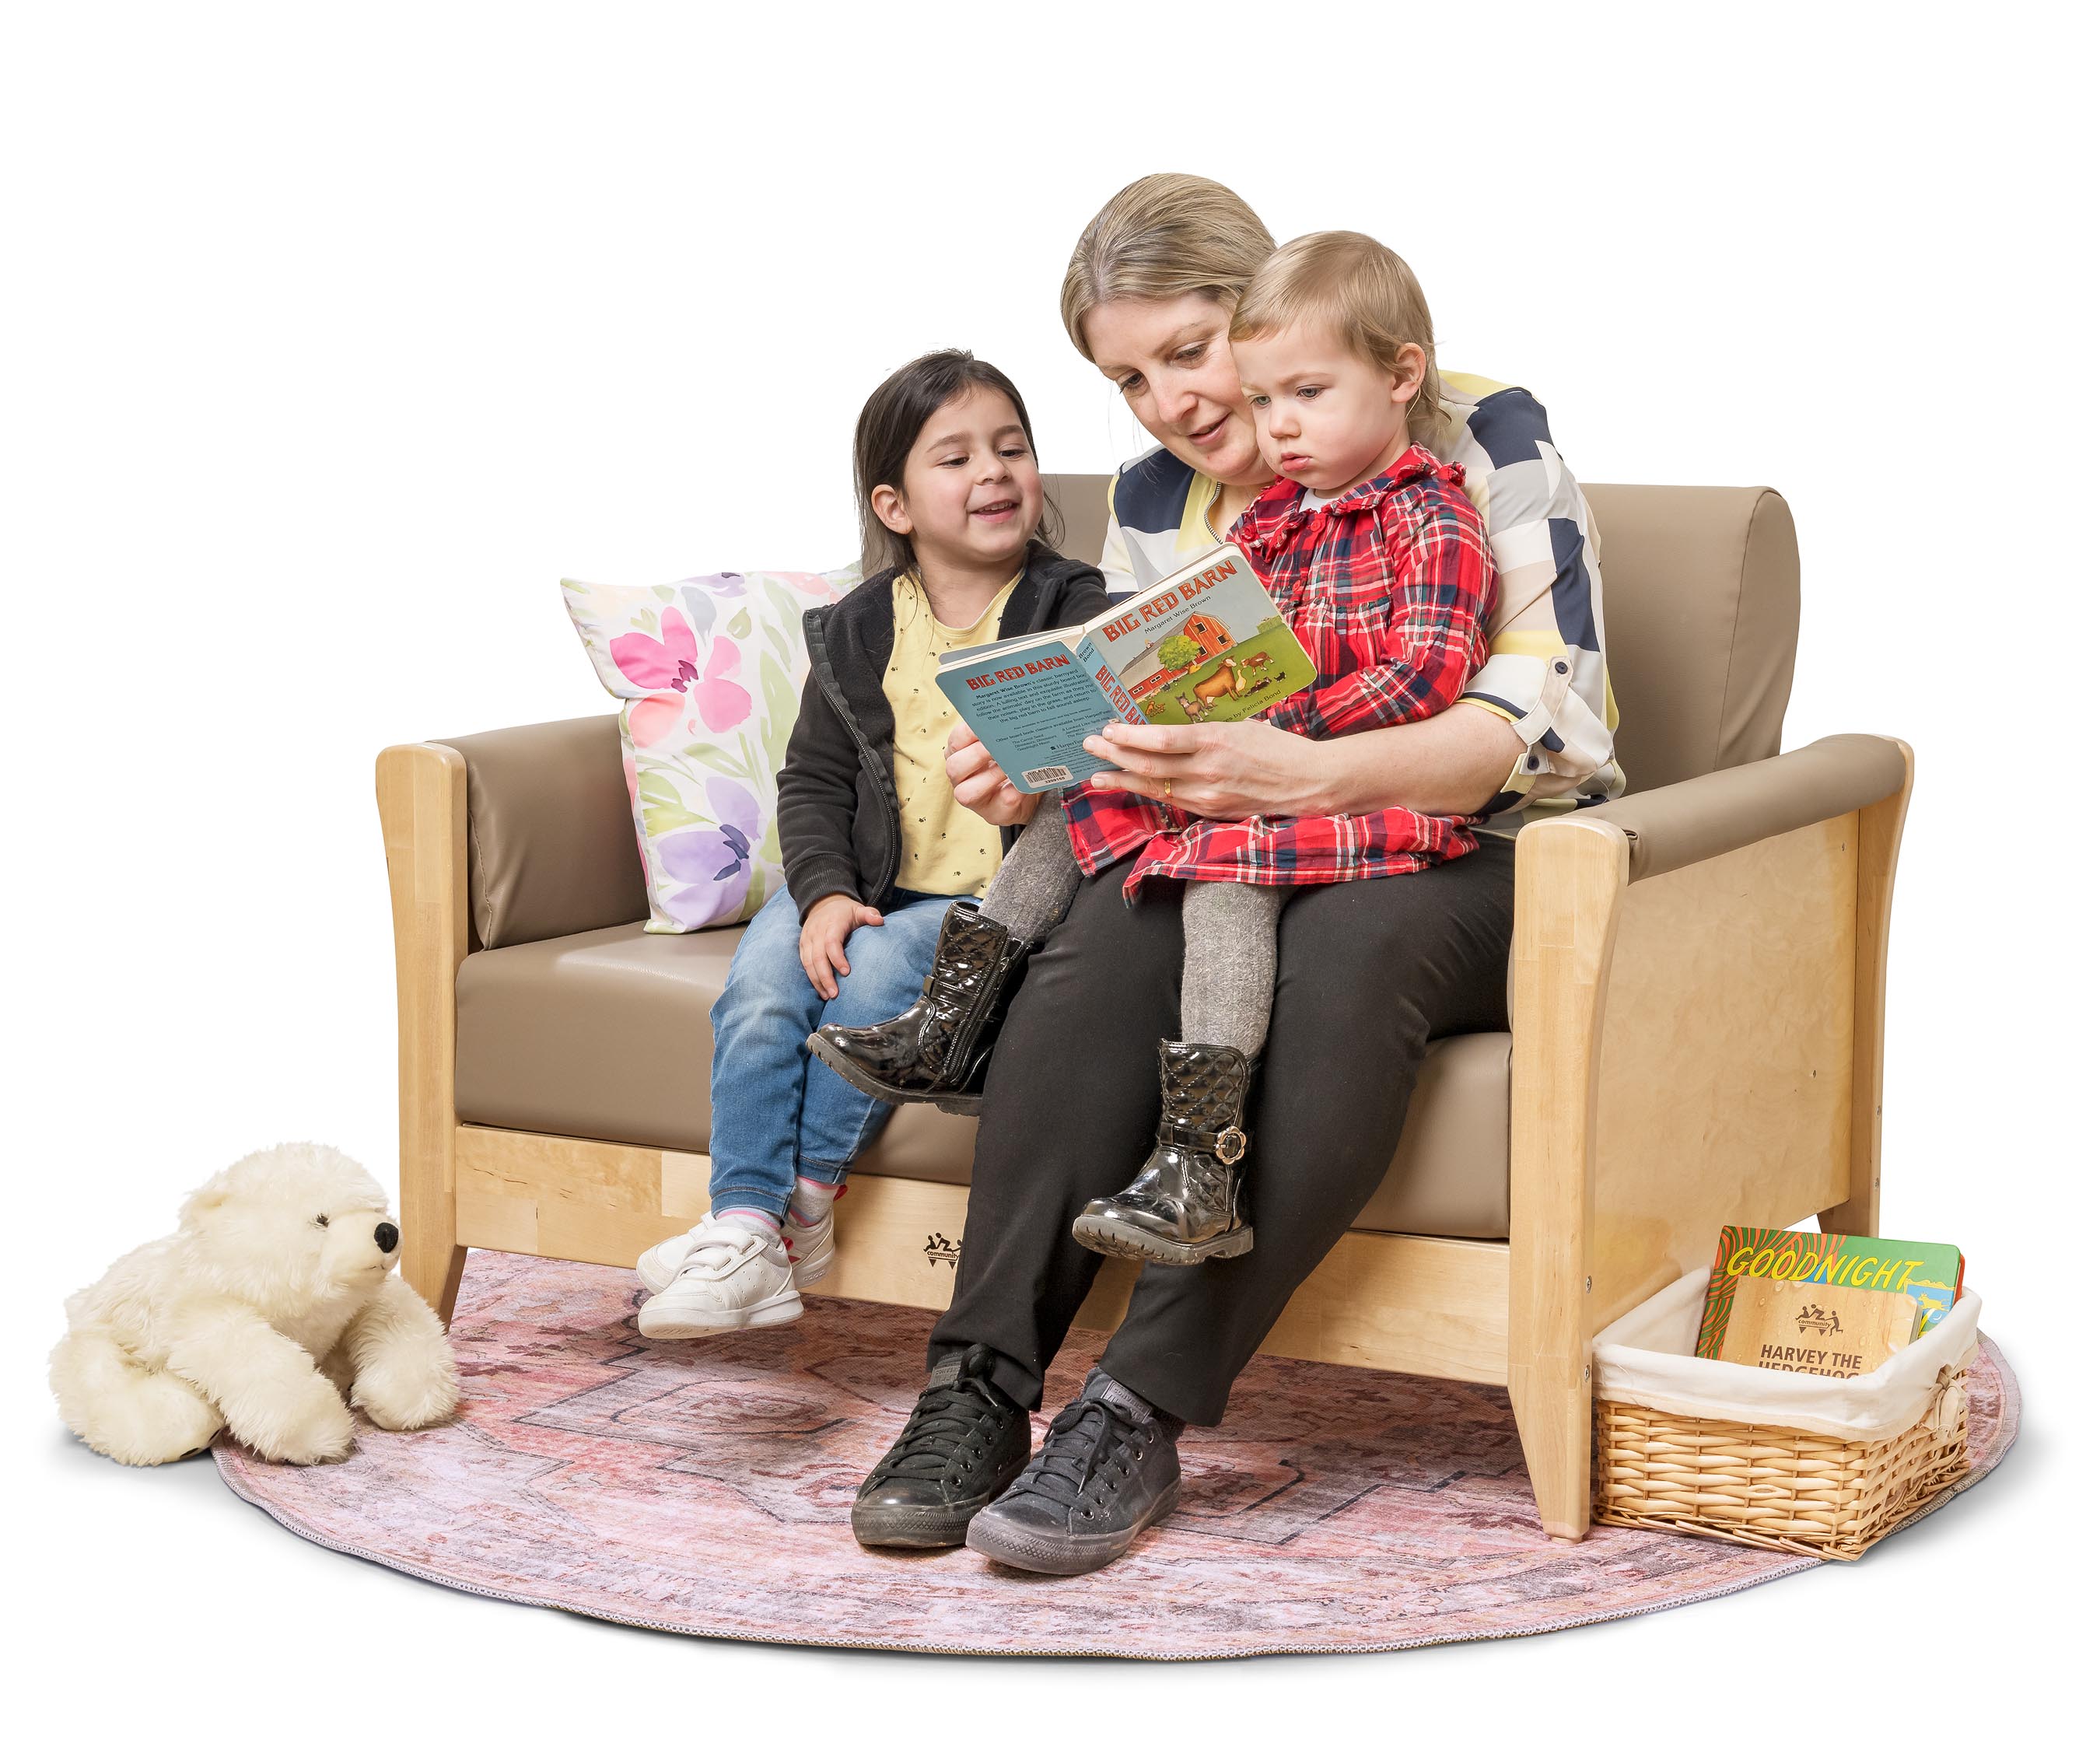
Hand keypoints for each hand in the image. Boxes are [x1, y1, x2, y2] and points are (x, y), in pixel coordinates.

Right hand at [800, 894, 882, 999]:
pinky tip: (820, 990)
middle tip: (835, 994)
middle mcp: (816, 932)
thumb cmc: (844, 912)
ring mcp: (807, 939)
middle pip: (818, 956)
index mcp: (832, 923)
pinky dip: (812, 978)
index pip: (831, 942)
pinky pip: (804, 964)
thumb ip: (869, 914)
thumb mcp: (858, 909)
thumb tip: (880, 921)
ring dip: (817, 981)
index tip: (847, 972)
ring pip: (808, 963)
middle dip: (825, 976)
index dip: (837, 958)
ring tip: (827, 996)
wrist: (822, 903)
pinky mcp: (802, 946)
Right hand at [945, 722, 1042, 826]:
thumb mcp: (1002, 741)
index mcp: (960, 753)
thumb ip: (1001, 729)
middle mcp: (961, 777)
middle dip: (977, 754)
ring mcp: (975, 799)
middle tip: (999, 745)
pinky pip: (1001, 803)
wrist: (1029, 786)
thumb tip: (1013, 715)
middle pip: (954, 767)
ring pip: (966, 793)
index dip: (969, 731)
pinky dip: (1014, 791)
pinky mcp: (994, 814)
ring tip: (1012, 765)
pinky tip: (1025, 781)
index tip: (987, 725)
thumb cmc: (1010, 759)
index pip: (956, 740)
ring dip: (992, 776)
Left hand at [1080, 719, 1333, 819]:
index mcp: (1214, 740)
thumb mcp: (1241, 725)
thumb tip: (1171, 725)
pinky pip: (1172, 801)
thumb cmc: (1278, 747)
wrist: (1309, 783)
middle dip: (1114, 755)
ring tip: (1098, 775)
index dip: (1128, 736)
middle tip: (1089, 747)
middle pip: (1148, 765)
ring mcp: (1207, 795)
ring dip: (1123, 780)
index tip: (1108, 728)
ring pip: (1154, 788)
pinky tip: (1132, 787)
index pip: (1159, 739)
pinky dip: (1148, 793)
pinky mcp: (1211, 811)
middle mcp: (1206, 770)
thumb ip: (1205, 729)